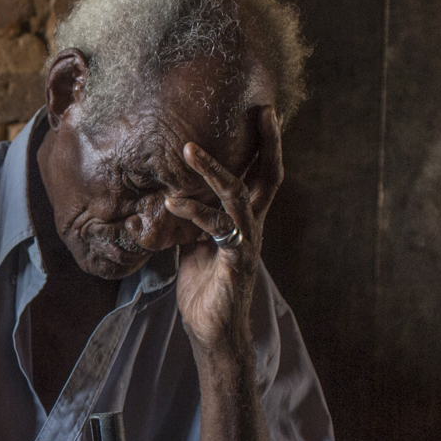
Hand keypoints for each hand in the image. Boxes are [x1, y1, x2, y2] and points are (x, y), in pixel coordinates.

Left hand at [165, 107, 283, 353]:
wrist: (212, 331)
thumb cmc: (204, 287)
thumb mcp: (194, 244)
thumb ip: (192, 218)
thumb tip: (171, 193)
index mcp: (246, 220)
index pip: (261, 174)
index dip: (266, 144)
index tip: (262, 112)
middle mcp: (253, 226)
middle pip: (268, 176)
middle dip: (268, 142)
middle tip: (262, 110)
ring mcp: (247, 243)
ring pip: (238, 196)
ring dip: (212, 170)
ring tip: (188, 148)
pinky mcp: (236, 261)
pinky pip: (218, 230)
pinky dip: (194, 213)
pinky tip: (172, 203)